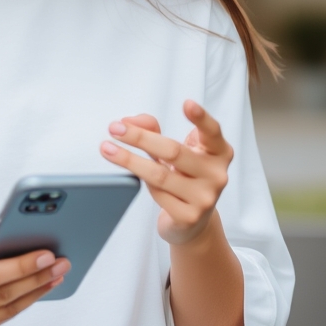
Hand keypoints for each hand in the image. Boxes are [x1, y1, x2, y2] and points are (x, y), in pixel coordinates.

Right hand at [0, 215, 69, 325]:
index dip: (20, 266)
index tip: (46, 254)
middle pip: (3, 295)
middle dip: (36, 278)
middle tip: (61, 263)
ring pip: (6, 310)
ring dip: (36, 292)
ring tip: (57, 275)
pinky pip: (2, 320)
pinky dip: (23, 304)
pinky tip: (39, 289)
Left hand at [100, 101, 232, 245]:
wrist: (193, 221)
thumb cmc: (184, 177)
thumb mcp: (174, 150)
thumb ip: (154, 129)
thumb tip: (129, 122)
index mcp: (218, 152)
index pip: (212, 132)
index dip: (201, 117)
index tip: (187, 103)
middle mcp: (216, 174)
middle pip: (174, 151)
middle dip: (140, 137)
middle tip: (115, 128)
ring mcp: (205, 198)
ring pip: (160, 175)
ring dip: (129, 159)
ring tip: (107, 148)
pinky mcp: (189, 216)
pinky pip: (157, 194)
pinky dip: (142, 181)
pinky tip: (132, 174)